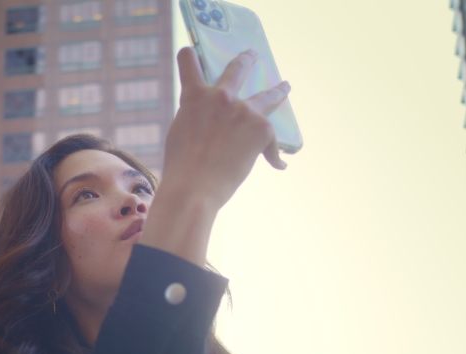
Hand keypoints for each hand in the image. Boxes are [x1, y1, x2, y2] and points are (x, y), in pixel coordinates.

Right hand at [159, 47, 290, 211]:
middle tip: (252, 54)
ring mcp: (244, 110)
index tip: (191, 53)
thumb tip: (212, 123)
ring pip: (267, 96)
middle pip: (238, 68)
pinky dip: (273, 154)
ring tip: (285, 86)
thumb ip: (196, 118)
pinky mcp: (262, 128)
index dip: (189, 57)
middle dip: (247, 59)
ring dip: (278, 90)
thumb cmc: (182, 167)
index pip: (188, 62)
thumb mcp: (180, 133)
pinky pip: (271, 140)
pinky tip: (279, 164)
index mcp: (194, 96)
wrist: (195, 187)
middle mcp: (221, 96)